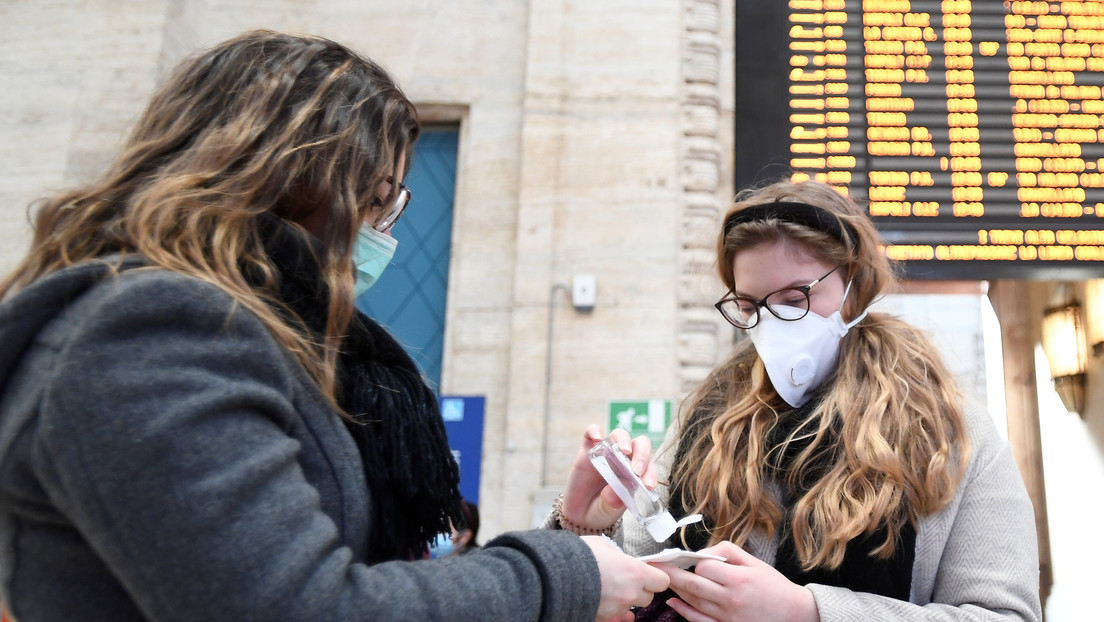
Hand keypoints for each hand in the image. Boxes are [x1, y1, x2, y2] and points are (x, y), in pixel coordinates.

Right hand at [562, 425, 657, 529]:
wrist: (580, 515)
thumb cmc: (601, 511)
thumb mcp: (608, 512)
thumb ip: (613, 503)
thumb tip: (615, 492)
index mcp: (636, 474)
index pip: (648, 466)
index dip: (650, 473)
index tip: (648, 485)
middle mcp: (624, 460)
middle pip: (639, 445)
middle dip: (642, 455)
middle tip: (637, 470)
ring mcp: (606, 453)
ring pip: (619, 435)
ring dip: (624, 440)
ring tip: (623, 451)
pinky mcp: (587, 449)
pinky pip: (591, 434)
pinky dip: (594, 431)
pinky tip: (597, 438)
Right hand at [583, 535, 669, 621]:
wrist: (556, 573)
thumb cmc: (579, 555)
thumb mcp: (603, 545)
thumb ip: (618, 555)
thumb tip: (620, 559)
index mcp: (635, 572)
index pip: (662, 581)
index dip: (656, 576)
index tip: (649, 572)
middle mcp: (630, 594)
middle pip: (648, 597)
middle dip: (640, 589)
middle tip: (627, 579)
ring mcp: (616, 608)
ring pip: (630, 608)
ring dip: (624, 599)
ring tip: (609, 587)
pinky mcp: (602, 617)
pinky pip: (614, 616)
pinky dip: (612, 609)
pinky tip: (604, 600)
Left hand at [655, 542, 818, 621]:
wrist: (794, 614)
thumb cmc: (774, 586)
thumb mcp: (755, 562)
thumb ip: (729, 551)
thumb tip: (705, 551)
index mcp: (738, 579)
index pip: (704, 567)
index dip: (694, 561)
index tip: (690, 559)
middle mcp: (730, 599)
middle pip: (692, 584)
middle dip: (670, 573)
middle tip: (653, 565)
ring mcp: (726, 616)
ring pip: (693, 601)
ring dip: (675, 589)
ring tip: (662, 579)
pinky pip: (699, 620)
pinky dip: (683, 611)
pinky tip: (672, 602)